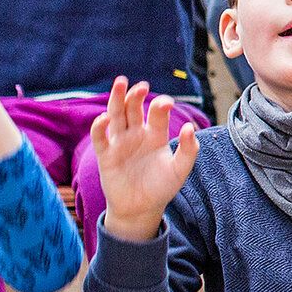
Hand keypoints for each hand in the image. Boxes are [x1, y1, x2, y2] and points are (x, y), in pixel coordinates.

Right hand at [87, 79, 199, 243]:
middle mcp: (136, 134)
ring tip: (121, 83)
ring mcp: (120, 143)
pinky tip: (104, 118)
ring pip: (116, 115)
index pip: (157, 114)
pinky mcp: (106, 155)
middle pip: (133, 108)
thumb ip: (189, 150)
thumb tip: (191, 128)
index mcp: (156, 134)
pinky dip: (100, 127)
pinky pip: (100, 138)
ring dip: (117, 99)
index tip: (166, 104)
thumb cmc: (161, 187)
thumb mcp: (180, 170)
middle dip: (136, 95)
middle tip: (142, 86)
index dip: (161, 106)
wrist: (141, 209)